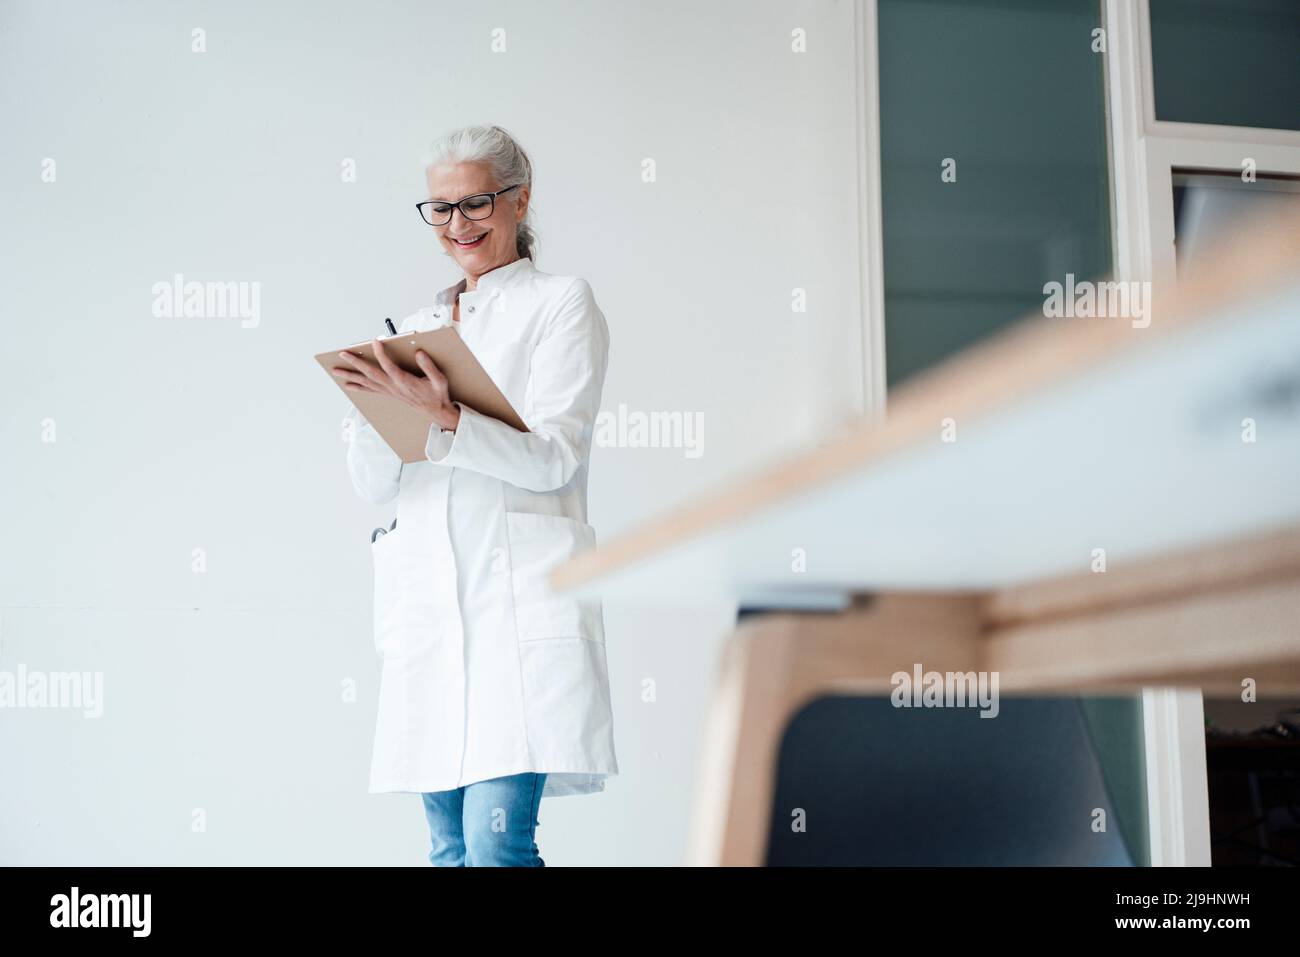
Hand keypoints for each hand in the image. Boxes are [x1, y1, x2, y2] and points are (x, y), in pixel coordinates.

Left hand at [332, 339, 461, 430]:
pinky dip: (357, 386)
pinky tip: (348, 384)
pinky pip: (369, 389)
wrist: (435, 411)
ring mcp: (389, 390)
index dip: (381, 354)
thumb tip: (419, 353)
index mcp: (404, 381)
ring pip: (366, 382)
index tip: (375, 341)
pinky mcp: (388, 393)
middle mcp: (393, 386)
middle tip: (343, 354)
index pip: (388, 366)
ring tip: (336, 370)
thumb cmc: (437, 394)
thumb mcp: (439, 380)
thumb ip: (429, 366)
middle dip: (355, 363)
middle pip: (370, 374)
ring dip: (350, 376)